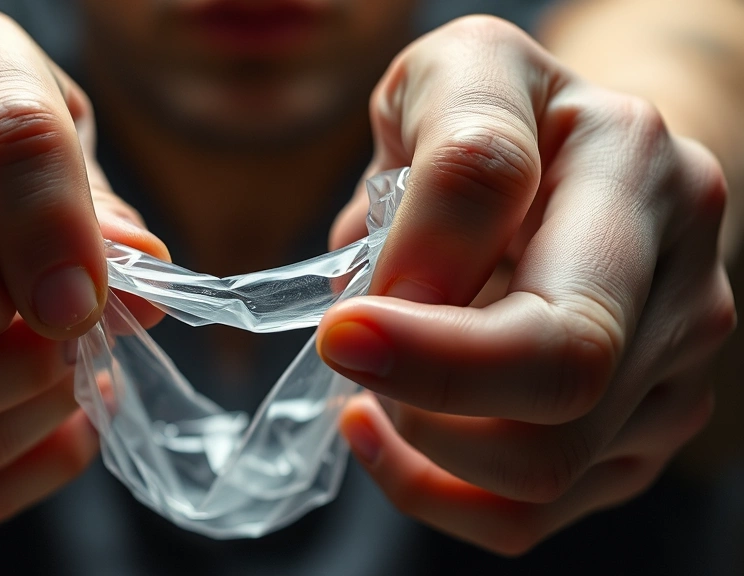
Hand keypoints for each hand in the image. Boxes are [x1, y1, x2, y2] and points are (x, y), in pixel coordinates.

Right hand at [0, 8, 166, 522]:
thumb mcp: (62, 148)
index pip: (5, 138)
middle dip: (25, 335)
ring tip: (60, 372)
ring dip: (27, 409)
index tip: (92, 300)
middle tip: (73, 334)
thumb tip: (141, 291)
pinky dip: (16, 458)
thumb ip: (99, 211)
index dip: (62, 231)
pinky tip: (34, 414)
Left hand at [317, 16, 735, 554]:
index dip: (423, 321)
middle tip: (350, 351)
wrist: (587, 161)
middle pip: (561, 379)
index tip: (340, 328)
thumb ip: (445, 161)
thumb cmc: (503, 114)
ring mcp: (673, 366)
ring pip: (540, 466)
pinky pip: (527, 513)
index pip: (545, 279)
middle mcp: (677, 272)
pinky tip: (384, 430)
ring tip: (373, 375)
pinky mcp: (639, 435)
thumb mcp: (453, 78)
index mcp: (630, 165)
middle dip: (424, 390)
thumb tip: (402, 302)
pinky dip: (431, 487)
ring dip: (421, 437)